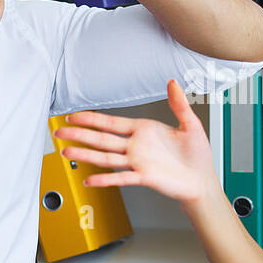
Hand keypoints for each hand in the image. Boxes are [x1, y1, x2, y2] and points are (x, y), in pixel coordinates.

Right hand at [52, 79, 218, 204]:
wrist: (203, 180)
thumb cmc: (197, 155)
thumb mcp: (191, 125)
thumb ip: (179, 104)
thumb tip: (173, 82)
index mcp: (144, 131)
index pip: (112, 123)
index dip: (91, 119)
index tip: (73, 116)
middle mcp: (137, 147)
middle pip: (102, 139)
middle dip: (79, 134)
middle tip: (59, 132)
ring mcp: (138, 163)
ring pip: (106, 157)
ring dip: (85, 155)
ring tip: (66, 152)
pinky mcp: (144, 177)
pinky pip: (121, 178)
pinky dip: (105, 179)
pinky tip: (90, 179)